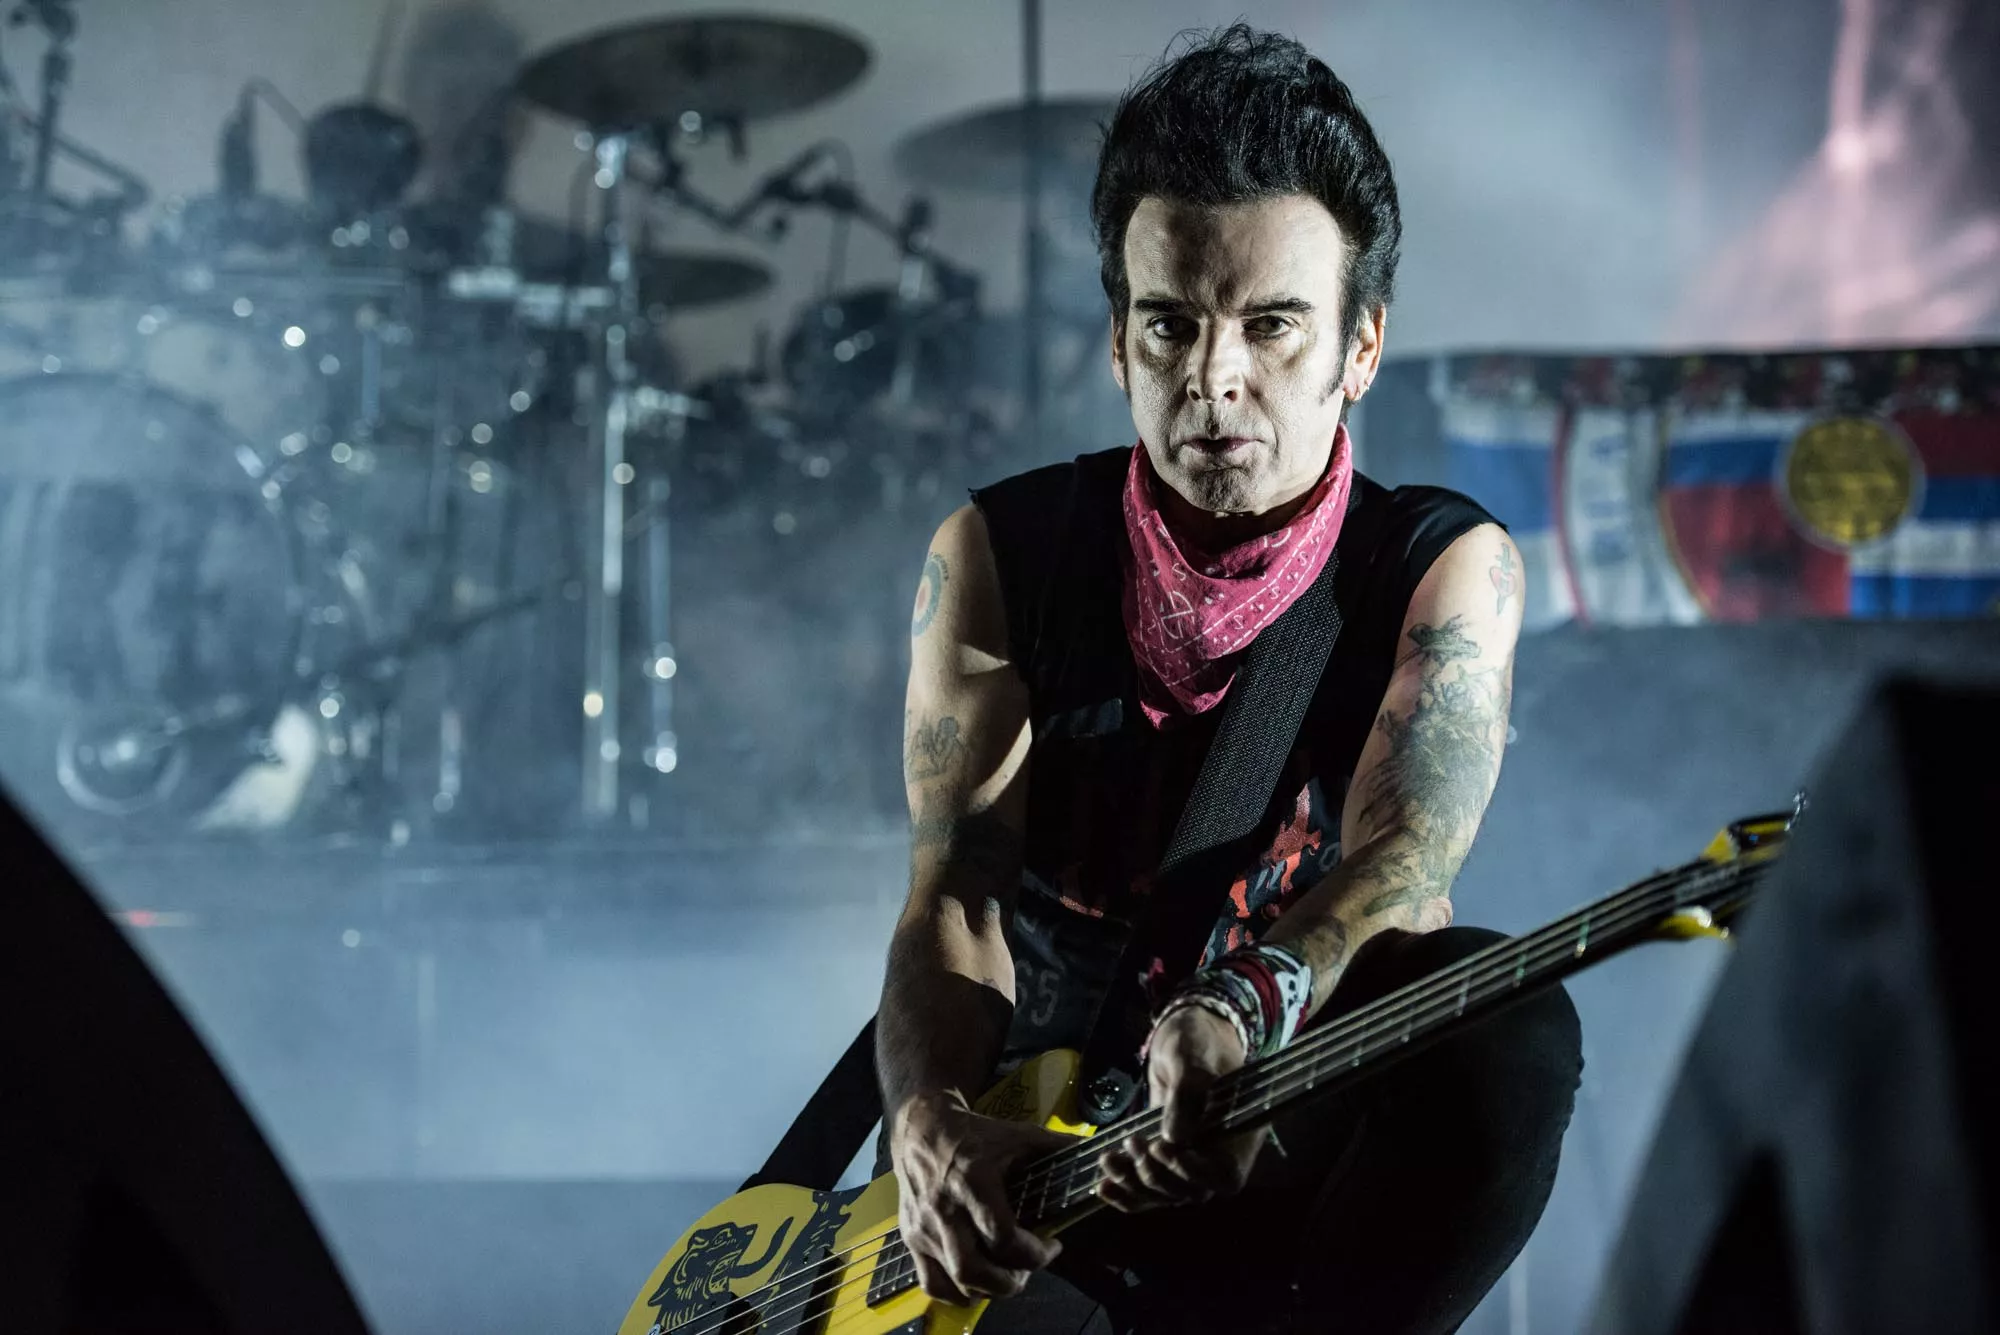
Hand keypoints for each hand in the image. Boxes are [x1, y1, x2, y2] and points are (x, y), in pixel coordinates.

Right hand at [889, 1090, 1069, 1305]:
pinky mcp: (911, 1238)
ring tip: (1006, 1274)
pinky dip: (957, 1292)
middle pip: (974, 1270)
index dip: (1035, 1254)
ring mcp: (925, 1227)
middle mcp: (946, 1209)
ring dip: (987, 1289)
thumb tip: (1096, 1155)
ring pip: (955, 1282)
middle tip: (1027, 1269)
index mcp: (974, 1182)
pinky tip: (977, 1281)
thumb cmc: (974, 1134)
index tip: (1053, 1245)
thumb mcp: (1016, 1135)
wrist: (922, 1129)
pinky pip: (932, 1283)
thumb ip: (1055, 1148)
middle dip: (1009, 1283)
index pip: (1003, 1237)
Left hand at [1097, 1004, 1263, 1212]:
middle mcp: (1217, 1154)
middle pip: (1190, 1192)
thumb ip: (1187, 1094)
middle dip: (1156, 1174)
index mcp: (1238, 1133)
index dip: (1195, 1175)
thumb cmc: (1198, 1040)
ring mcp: (1190, 1159)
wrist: (1184, 1037)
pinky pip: (1149, 1189)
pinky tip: (1103, 1185)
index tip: (1166, 1149)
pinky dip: (1127, 1192)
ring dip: (1134, 1185)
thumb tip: (1175, 1138)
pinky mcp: (1165, 1157)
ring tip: (1109, 1160)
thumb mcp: (1192, 1058)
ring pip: (1165, 1194)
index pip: (1225, 1177)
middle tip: (1135, 1141)